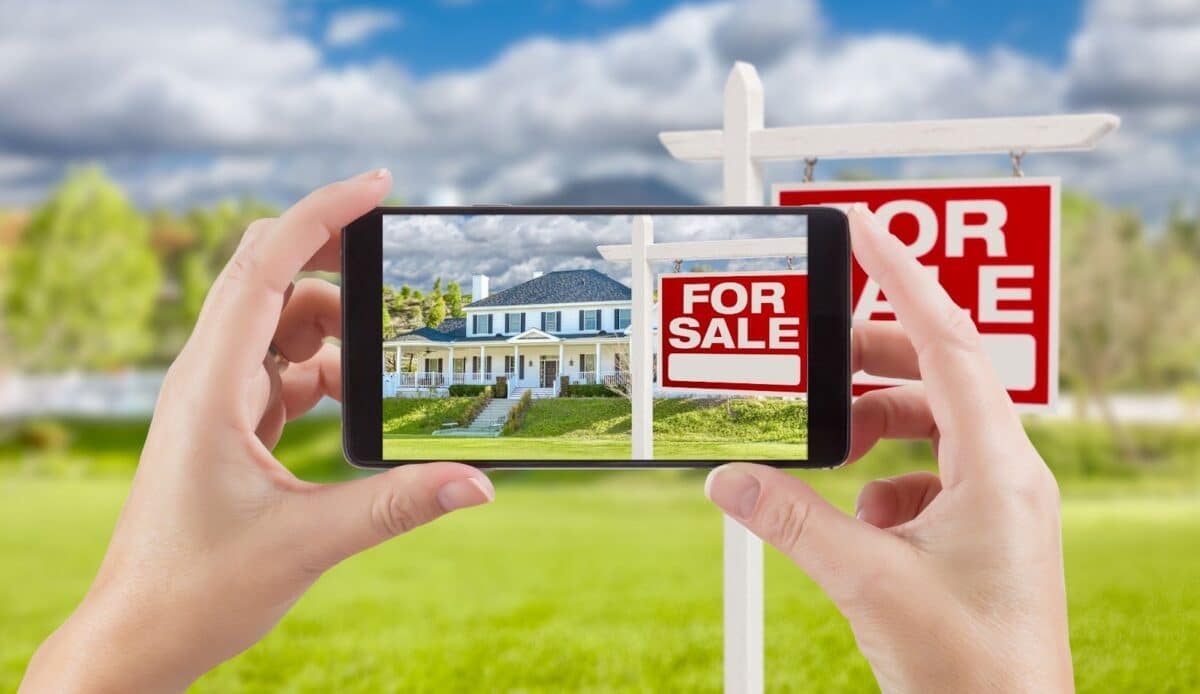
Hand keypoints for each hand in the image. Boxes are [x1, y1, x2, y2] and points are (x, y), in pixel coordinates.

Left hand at [20, 170, 494, 692]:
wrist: (137, 638)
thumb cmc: (197, 590)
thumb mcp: (308, 543)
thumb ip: (398, 504)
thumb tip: (480, 482)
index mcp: (210, 385)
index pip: (264, 267)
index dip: (320, 215)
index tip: (377, 186)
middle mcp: (206, 377)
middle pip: (272, 279)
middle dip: (339, 264)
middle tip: (405, 275)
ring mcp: (215, 398)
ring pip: (282, 325)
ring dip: (338, 332)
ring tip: (391, 363)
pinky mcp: (228, 423)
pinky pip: (282, 369)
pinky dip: (326, 370)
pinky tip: (359, 401)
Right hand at [705, 204, 1070, 691]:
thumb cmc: (971, 670)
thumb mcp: (868, 582)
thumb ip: (792, 520)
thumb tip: (728, 477)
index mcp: (998, 467)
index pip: (948, 341)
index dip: (902, 277)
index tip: (863, 228)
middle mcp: (1007, 475)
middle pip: (934, 377)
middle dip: (868, 361)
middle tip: (813, 357)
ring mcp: (998, 505)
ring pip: (931, 427)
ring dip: (872, 425)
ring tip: (825, 443)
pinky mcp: (981, 535)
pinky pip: (929, 476)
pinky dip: (884, 477)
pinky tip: (857, 514)